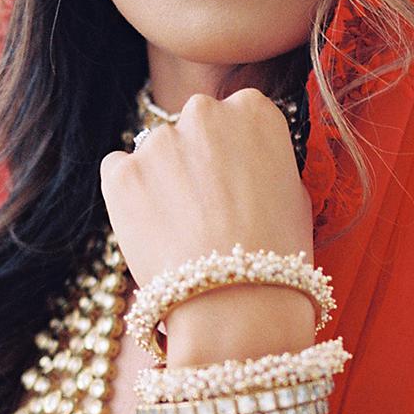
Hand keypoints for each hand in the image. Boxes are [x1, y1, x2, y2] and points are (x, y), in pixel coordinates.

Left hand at [100, 89, 316, 365]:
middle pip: (193, 126)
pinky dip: (129, 196)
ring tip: (182, 230)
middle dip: (196, 158)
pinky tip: (152, 229)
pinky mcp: (121, 173)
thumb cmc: (279, 255)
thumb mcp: (294, 193)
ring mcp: (158, 141)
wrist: (238, 304)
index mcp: (254, 110)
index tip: (235, 181)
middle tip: (206, 208)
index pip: (235, 113)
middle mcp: (204, 112)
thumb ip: (263, 160)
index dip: (233, 151)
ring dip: (163, 179)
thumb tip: (243, 161)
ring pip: (155, 151)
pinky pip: (118, 172)